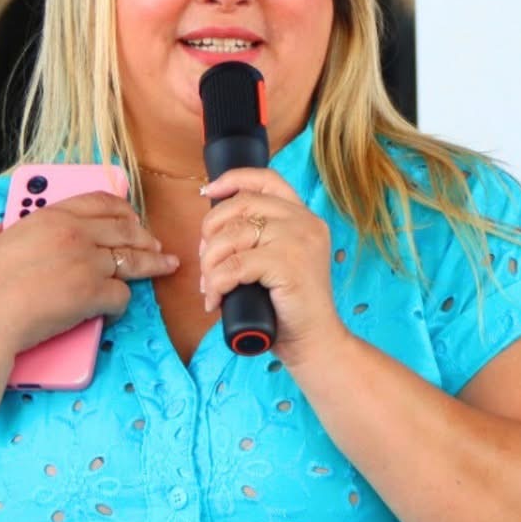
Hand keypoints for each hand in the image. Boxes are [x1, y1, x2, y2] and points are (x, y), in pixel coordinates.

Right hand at [0, 191, 181, 355]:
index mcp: (52, 215)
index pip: (100, 201)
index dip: (122, 209)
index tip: (131, 216)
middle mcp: (76, 233)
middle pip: (125, 230)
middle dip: (145, 237)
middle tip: (155, 244)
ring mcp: (88, 262)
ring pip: (133, 260)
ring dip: (153, 264)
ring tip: (165, 266)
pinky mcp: (95, 293)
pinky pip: (122, 295)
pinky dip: (121, 304)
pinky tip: (115, 310)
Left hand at [197, 168, 346, 365]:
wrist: (315, 341)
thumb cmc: (289, 308)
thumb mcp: (277, 262)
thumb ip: (258, 240)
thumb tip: (211, 234)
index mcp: (303, 217)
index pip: (266, 180)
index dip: (233, 180)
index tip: (207, 192)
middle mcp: (304, 222)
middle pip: (240, 206)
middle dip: (210, 233)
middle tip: (205, 262)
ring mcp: (298, 240)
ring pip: (232, 236)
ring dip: (210, 264)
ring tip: (210, 288)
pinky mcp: (287, 264)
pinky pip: (234, 266)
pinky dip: (217, 283)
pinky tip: (216, 300)